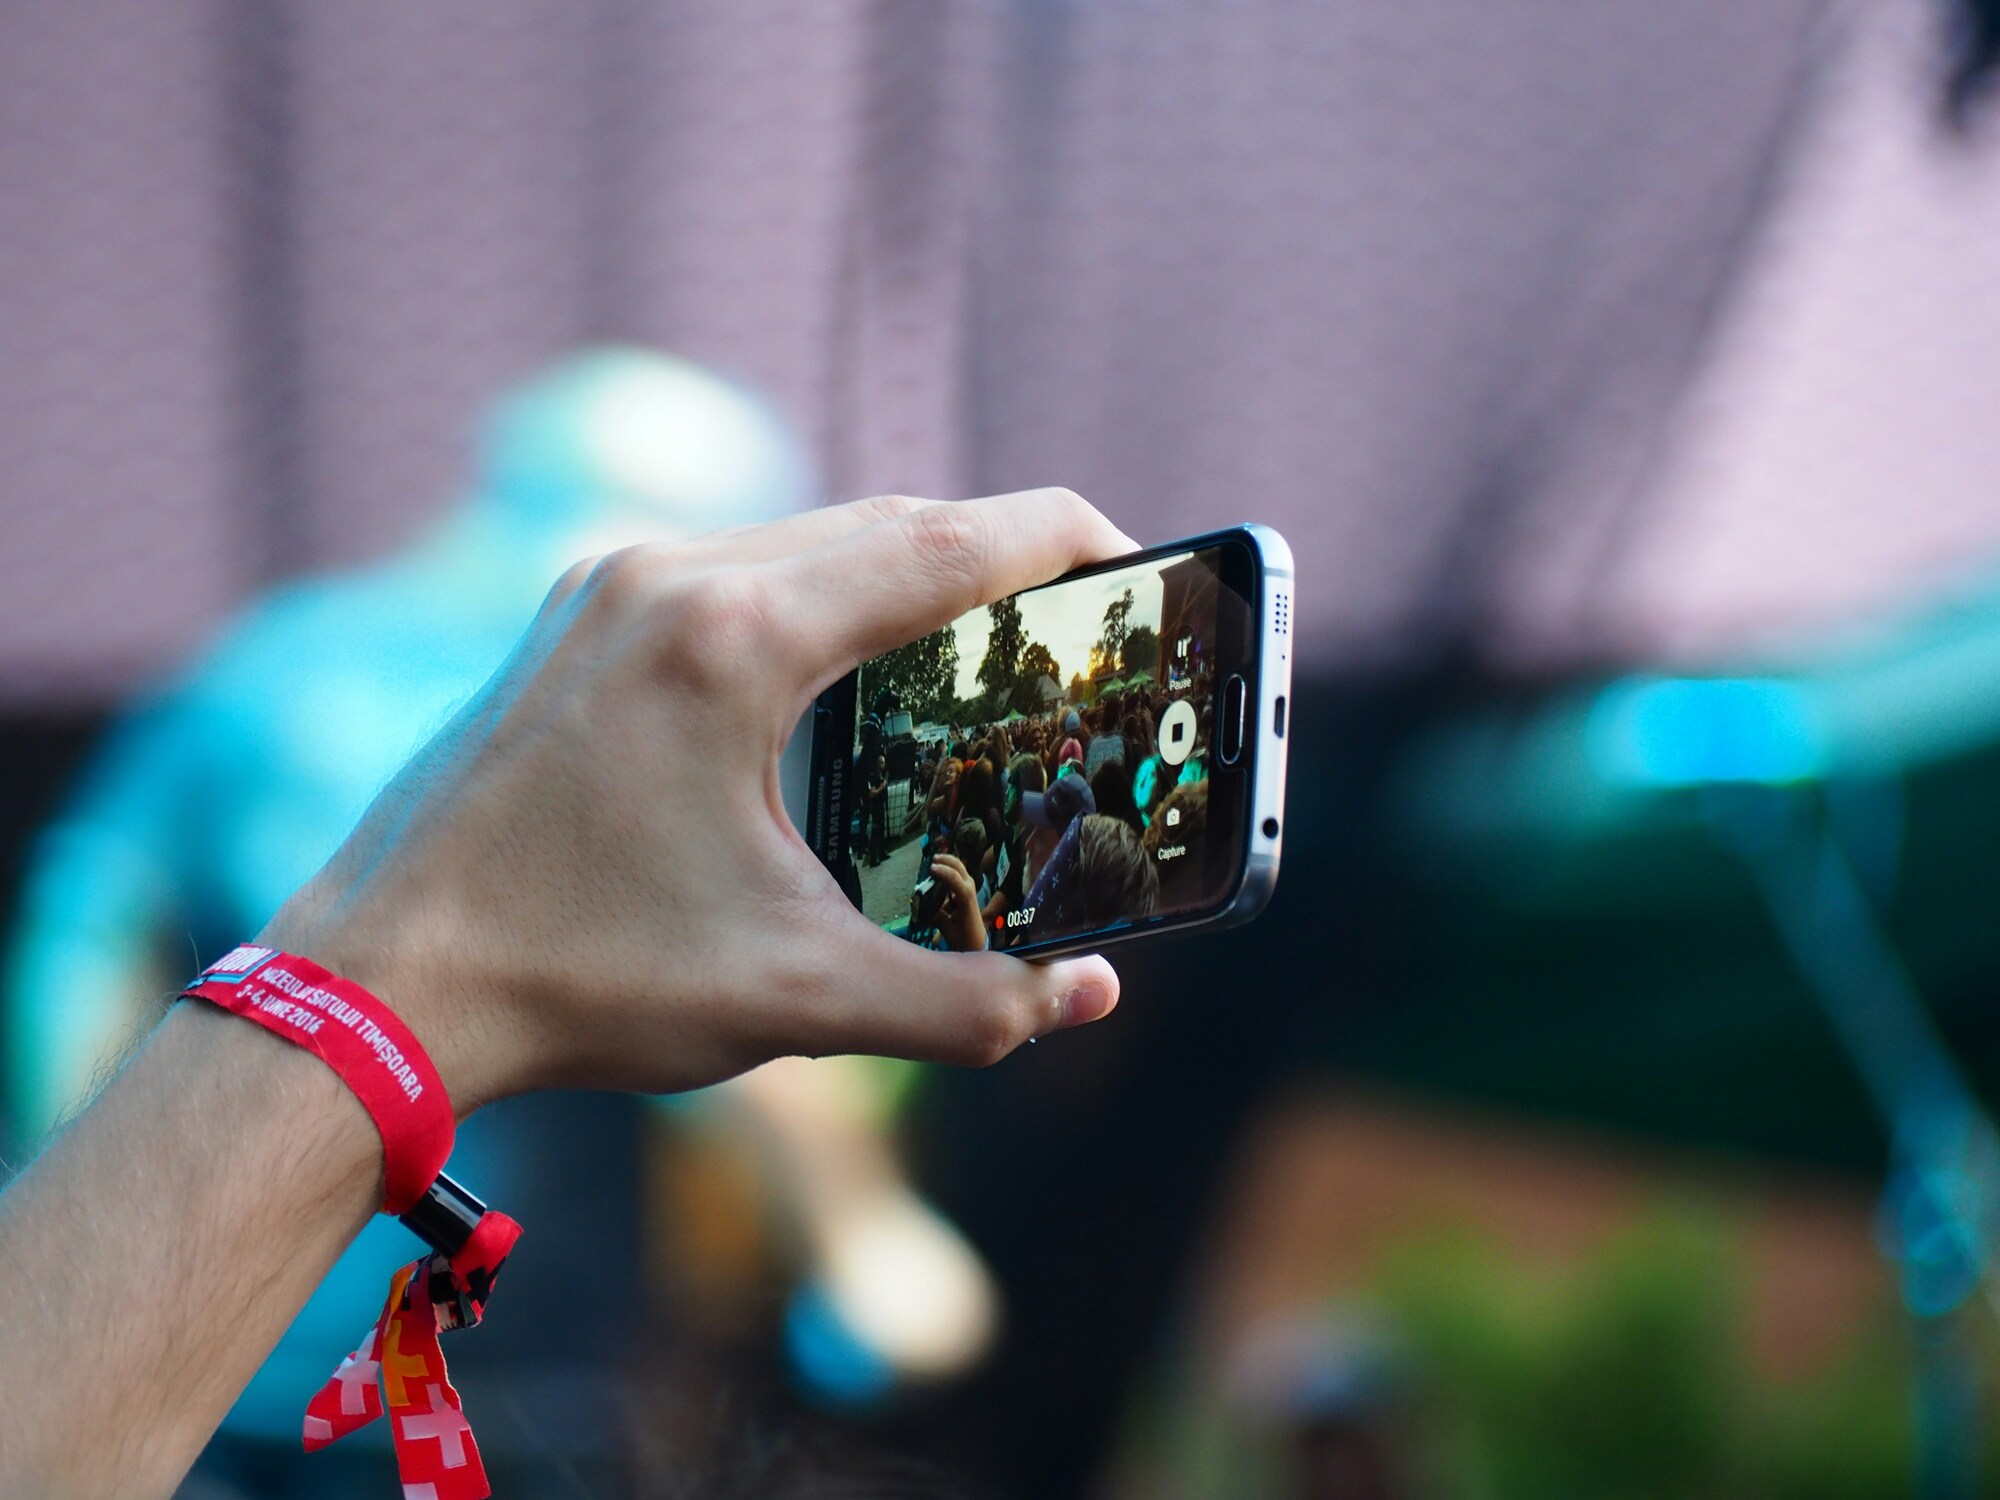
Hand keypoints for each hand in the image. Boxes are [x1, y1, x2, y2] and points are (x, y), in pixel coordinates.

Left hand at [263, 491, 1131, 1109]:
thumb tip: (1089, 997)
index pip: (944, 543)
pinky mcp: (573, 619)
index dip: (1059, 541)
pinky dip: (815, 596)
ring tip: (973, 644)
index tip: (1135, 558)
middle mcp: (666, 578)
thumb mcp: (795, 998)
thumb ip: (965, 1001)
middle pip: (881, 524)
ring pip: (802, 538)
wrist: (377, 986)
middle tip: (1071, 620)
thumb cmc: (577, 980)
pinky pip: (732, 569)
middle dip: (992, 560)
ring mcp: (607, 586)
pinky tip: (840, 674)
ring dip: (898, 573)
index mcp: (732, 639)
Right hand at [928, 853, 988, 953]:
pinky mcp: (966, 890)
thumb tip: (923, 905)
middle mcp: (969, 890)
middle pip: (959, 867)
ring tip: (934, 862)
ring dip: (947, 862)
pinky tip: (938, 872)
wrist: (976, 942)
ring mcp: (969, 888)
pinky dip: (948, 870)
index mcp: (966, 899)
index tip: (931, 869)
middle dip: (946, 860)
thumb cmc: (963, 938)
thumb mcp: (947, 929)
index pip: (955, 879)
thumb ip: (937, 916)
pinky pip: (957, 875)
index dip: (943, 871)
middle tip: (932, 859)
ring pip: (959, 868)